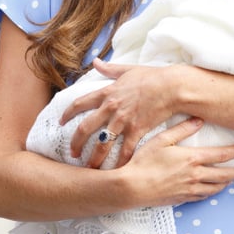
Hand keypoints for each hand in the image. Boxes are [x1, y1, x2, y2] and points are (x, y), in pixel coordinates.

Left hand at [61, 58, 188, 167]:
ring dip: (93, 158)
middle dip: (75, 143)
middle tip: (72, 153)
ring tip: (90, 169)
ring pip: (102, 144)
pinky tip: (115, 171)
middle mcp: (111, 108)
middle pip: (85, 128)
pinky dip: (119, 163)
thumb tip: (96, 61)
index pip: (79, 103)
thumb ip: (110, 68)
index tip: (61, 122)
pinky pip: (124, 151)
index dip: (67, 114)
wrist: (172, 87)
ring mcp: (123, 121)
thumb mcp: (129, 70)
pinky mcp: (136, 131)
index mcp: (108, 93)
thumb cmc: (153, 77)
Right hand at [121, 117, 233, 206]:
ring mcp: (188, 189)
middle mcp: (194, 175)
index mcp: (192, 159)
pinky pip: (202, 196)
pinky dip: (211, 193)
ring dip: (226, 184)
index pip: (221, 155)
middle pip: (223, 174)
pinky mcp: (181, 199)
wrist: (131, 188)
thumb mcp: (162, 140)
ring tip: (232, 180)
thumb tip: (199, 120)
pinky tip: (212, 190)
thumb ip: (181, 129)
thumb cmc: (144, 162)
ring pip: (214, 188)